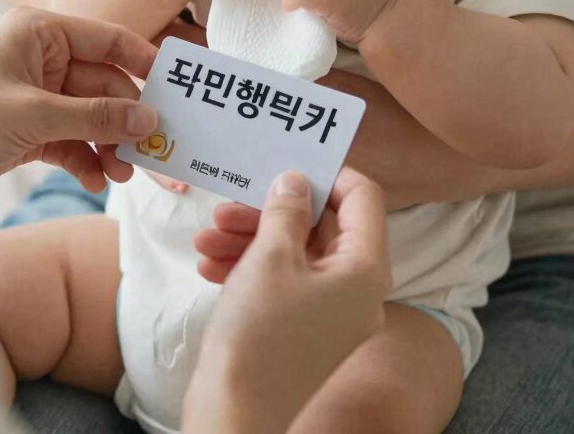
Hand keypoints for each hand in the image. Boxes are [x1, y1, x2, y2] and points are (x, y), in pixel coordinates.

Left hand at [0, 8, 158, 206]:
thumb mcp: (33, 114)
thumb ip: (94, 117)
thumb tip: (149, 119)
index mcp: (40, 32)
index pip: (107, 39)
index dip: (143, 61)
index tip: (175, 88)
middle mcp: (40, 59)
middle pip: (103, 85)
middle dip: (126, 119)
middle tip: (153, 150)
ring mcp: (34, 96)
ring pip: (90, 117)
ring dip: (109, 145)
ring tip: (125, 174)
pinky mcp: (26, 130)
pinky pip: (71, 140)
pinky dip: (85, 159)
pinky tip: (98, 180)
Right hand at [183, 169, 389, 433]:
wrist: (234, 412)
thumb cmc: (259, 333)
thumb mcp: (270, 256)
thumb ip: (287, 208)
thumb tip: (297, 180)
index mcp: (366, 269)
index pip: (363, 198)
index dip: (328, 174)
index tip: (288, 164)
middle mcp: (359, 291)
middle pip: (323, 226)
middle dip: (272, 211)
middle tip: (230, 205)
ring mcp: (333, 314)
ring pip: (297, 254)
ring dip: (251, 238)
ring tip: (206, 237)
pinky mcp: (306, 330)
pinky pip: (285, 283)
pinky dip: (250, 268)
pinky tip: (209, 264)